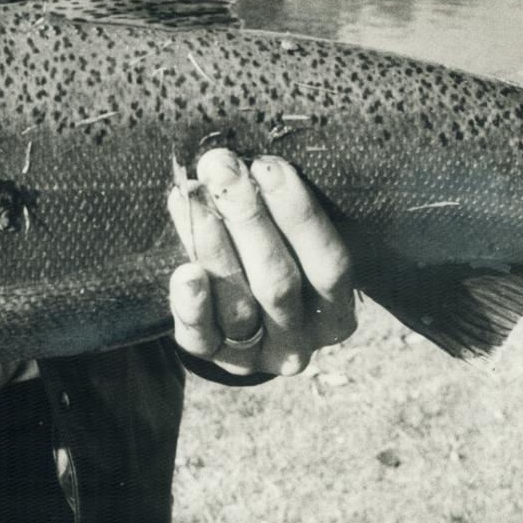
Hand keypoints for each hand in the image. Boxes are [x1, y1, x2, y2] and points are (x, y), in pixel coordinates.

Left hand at [166, 149, 356, 375]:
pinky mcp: (216, 360)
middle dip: (248, 218)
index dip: (299, 214)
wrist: (243, 317)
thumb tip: (258, 163)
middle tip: (220, 167)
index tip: (267, 165)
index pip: (329, 264)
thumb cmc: (280, 256)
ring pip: (239, 304)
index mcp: (337, 308)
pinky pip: (202, 338)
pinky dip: (192, 305)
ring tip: (193, 195)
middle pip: (280, 282)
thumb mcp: (298, 241)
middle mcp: (304, 337)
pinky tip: (185, 271)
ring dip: (214, 245)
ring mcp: (260, 354)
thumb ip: (288, 213)